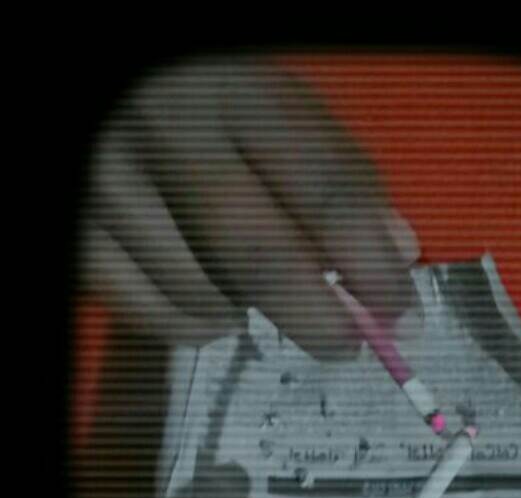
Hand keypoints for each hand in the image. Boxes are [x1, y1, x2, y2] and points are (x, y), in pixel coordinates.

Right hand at [80, 55, 419, 352]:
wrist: (106, 85)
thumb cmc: (201, 93)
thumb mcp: (273, 102)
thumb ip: (336, 166)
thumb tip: (397, 250)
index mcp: (233, 89)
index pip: (324, 190)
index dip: (373, 264)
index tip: (400, 312)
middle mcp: (165, 134)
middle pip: (258, 256)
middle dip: (316, 317)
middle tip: (346, 344)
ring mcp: (107, 186)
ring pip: (200, 294)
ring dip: (249, 314)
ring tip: (261, 297)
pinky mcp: (77, 232)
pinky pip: (147, 312)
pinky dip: (192, 324)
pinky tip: (211, 304)